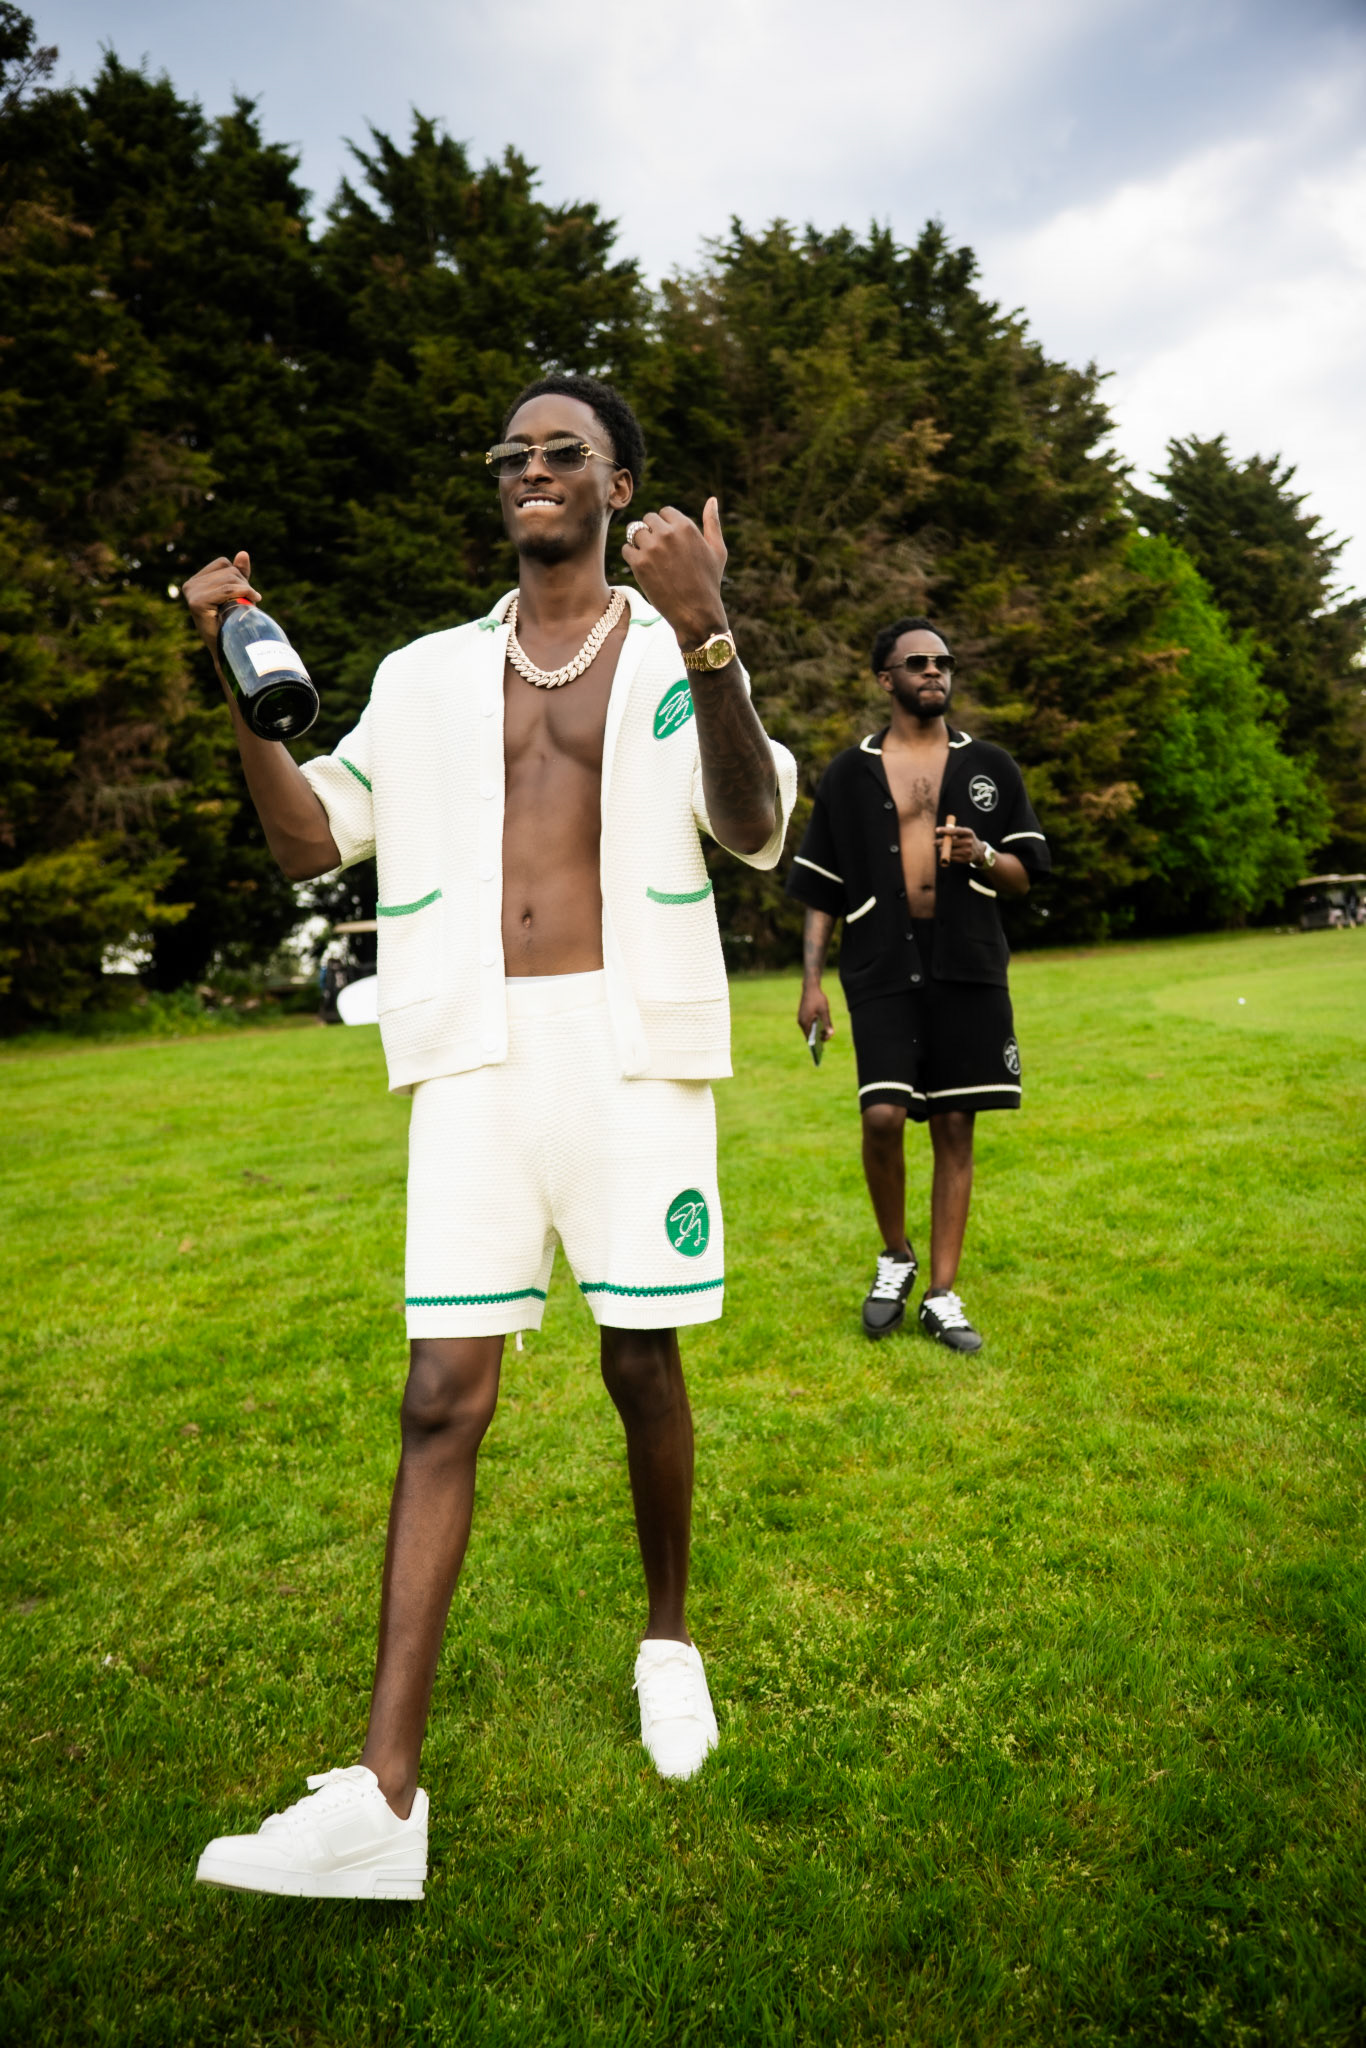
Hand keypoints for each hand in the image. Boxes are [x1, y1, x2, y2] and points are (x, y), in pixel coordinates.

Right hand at [183, 551, 258, 653]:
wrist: (231, 651)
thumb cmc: (234, 624)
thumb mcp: (237, 594)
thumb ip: (238, 574)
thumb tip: (243, 553)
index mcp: (195, 582)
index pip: (223, 563)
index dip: (239, 577)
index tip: (244, 595)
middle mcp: (189, 585)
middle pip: (228, 570)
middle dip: (244, 585)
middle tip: (245, 604)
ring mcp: (191, 593)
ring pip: (230, 579)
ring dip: (245, 592)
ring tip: (244, 607)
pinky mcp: (197, 602)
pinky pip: (227, 590)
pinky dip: (243, 594)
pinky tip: (253, 601)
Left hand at [621, 500, 727, 651]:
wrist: (696, 612)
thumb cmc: (709, 582)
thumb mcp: (717, 550)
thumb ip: (712, 523)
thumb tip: (712, 500)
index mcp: (686, 526)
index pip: (664, 512)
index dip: (665, 525)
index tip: (670, 542)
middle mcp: (668, 533)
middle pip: (647, 520)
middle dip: (651, 532)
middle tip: (659, 553)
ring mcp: (651, 548)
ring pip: (634, 533)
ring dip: (640, 543)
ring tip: (652, 560)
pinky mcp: (639, 564)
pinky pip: (626, 549)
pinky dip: (632, 557)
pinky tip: (644, 568)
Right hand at [797, 984, 833, 1040]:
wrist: (810, 988)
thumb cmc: (818, 999)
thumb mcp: (824, 1012)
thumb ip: (827, 1023)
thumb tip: (831, 1034)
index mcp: (805, 1022)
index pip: (810, 1037)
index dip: (817, 1042)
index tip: (822, 1047)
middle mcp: (801, 1022)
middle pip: (809, 1034)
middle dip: (817, 1037)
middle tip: (826, 1040)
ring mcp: (801, 1018)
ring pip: (808, 1029)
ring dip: (816, 1032)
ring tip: (825, 1035)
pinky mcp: (802, 1015)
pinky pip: (808, 1024)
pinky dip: (814, 1027)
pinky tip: (821, 1027)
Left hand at [934, 823, 984, 865]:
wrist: (979, 852)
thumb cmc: (967, 839)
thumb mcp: (964, 832)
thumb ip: (953, 831)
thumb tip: (939, 831)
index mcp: (968, 833)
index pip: (955, 831)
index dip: (945, 830)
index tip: (936, 830)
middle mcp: (969, 842)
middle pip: (950, 842)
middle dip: (939, 842)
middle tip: (934, 843)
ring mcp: (967, 851)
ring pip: (949, 851)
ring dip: (942, 850)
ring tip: (941, 849)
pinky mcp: (965, 860)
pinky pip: (952, 858)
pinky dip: (947, 855)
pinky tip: (948, 854)